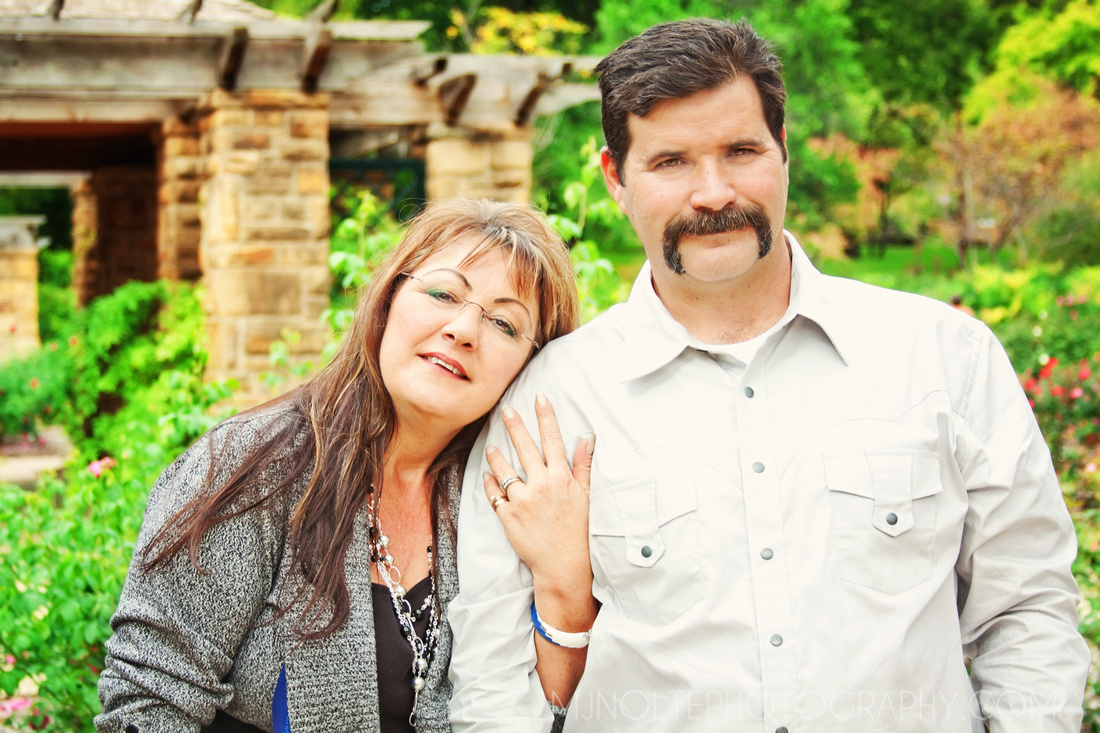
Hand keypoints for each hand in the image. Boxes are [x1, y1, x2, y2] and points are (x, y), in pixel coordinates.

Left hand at [483, 392, 593, 592]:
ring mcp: (523, 500)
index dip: (546, 416)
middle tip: (506, 409)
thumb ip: (583, 466)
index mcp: (562, 478)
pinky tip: (488, 476)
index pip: (553, 439)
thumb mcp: (587, 496)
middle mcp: (541, 485)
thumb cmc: (579, 531)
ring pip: (504, 468)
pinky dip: (490, 483)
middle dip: (515, 425)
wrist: (564, 566)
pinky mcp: (509, 515)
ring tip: (492, 447)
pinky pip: (494, 493)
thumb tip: (587, 439)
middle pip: (525, 447)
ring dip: (497, 455)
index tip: (540, 397)